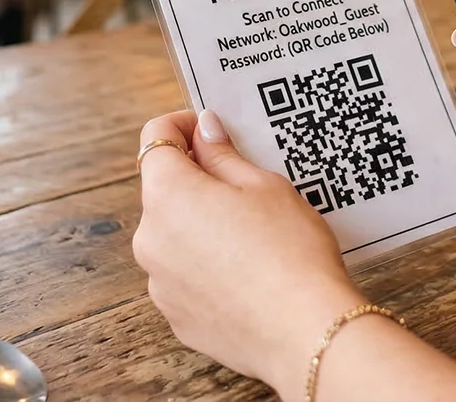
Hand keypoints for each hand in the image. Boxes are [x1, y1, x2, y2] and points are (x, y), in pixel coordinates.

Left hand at [133, 109, 363, 389]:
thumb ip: (223, 155)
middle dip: (195, 181)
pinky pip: (184, 276)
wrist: (305, 329)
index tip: (207, 130)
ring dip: (200, 226)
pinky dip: (205, 267)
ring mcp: (159, 283)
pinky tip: (247, 272)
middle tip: (244, 185)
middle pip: (163, 192)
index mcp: (168, 195)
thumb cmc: (291, 251)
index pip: (154, 140)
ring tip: (253, 236)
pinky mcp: (176, 316)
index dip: (181, 126)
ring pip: (173, 237)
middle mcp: (150, 239)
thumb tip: (203, 132)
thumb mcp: (264, 186)